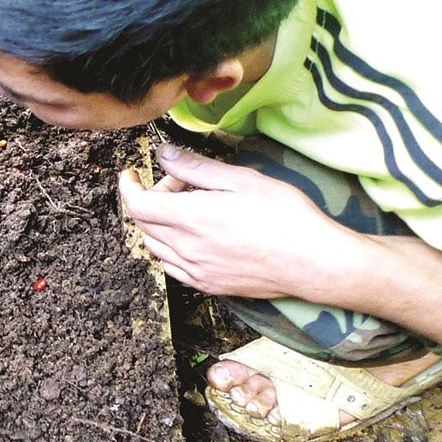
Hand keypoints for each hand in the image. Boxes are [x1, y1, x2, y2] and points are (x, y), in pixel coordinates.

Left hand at [117, 145, 368, 301]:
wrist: (314, 262)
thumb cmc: (285, 216)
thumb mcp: (241, 179)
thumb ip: (196, 168)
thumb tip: (164, 155)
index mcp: (191, 219)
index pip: (137, 205)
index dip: (128, 186)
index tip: (131, 173)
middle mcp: (187, 249)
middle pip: (143, 223)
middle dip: (150, 198)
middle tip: (179, 183)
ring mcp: (196, 271)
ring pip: (155, 246)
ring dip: (159, 223)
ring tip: (190, 207)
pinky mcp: (208, 286)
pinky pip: (172, 266)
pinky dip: (170, 247)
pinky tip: (194, 235)